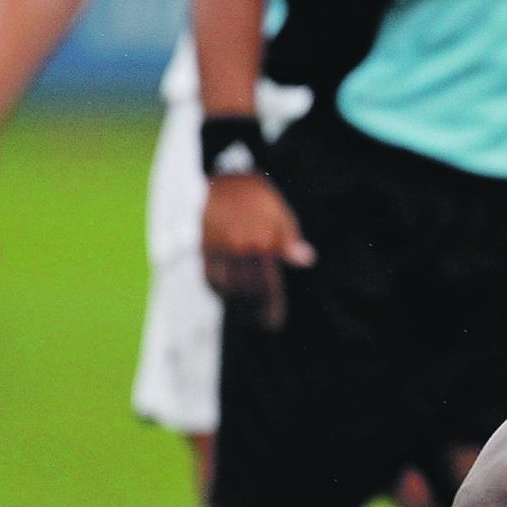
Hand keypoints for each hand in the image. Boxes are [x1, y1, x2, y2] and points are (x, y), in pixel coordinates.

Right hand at [201, 174, 315, 330]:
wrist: (207, 179)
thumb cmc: (246, 191)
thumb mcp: (275, 206)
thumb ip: (290, 235)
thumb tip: (307, 260)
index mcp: (260, 242)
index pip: (267, 284)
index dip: (271, 306)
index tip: (275, 324)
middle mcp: (237, 252)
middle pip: (247, 292)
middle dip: (256, 312)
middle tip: (264, 327)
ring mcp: (216, 253)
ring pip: (228, 289)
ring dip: (238, 308)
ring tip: (248, 320)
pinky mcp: (198, 251)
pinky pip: (209, 280)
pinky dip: (219, 294)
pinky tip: (226, 301)